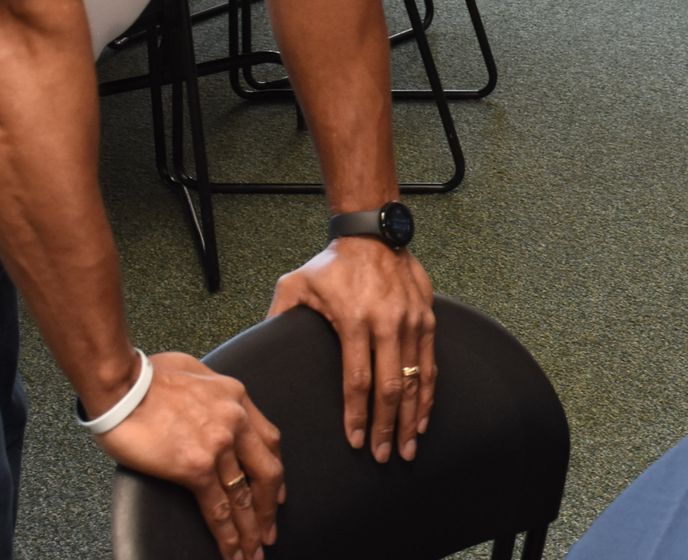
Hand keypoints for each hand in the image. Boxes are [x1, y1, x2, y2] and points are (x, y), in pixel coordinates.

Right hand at [96, 352, 282, 559]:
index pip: (268, 440)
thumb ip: (211, 391)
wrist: (122, 385)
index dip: (275, 470)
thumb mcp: (195, 370)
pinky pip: (218, 508)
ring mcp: (219, 444)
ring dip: (250, 529)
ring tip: (253, 552)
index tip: (277, 492)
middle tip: (269, 532)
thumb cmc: (147, 375)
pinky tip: (231, 551)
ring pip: (244, 496)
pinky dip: (227, 535)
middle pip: (268, 472)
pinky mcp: (196, 466)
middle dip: (270, 508)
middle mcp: (235, 420)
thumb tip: (210, 403)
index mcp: (236, 397)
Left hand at [268, 238, 435, 463]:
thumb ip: (277, 316)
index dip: (357, 414)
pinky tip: (423, 415)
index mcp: (353, 319)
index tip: (355, 441)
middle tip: (383, 456)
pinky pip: (430, 362)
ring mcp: (411, 320)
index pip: (357, 379)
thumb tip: (257, 345)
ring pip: (415, 379)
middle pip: (390, 387)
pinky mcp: (427, 316)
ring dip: (412, 416)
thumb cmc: (332, 262)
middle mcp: (387, 322)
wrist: (372, 231)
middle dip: (386, 427)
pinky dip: (428, 392)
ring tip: (407, 447)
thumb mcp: (296, 284)